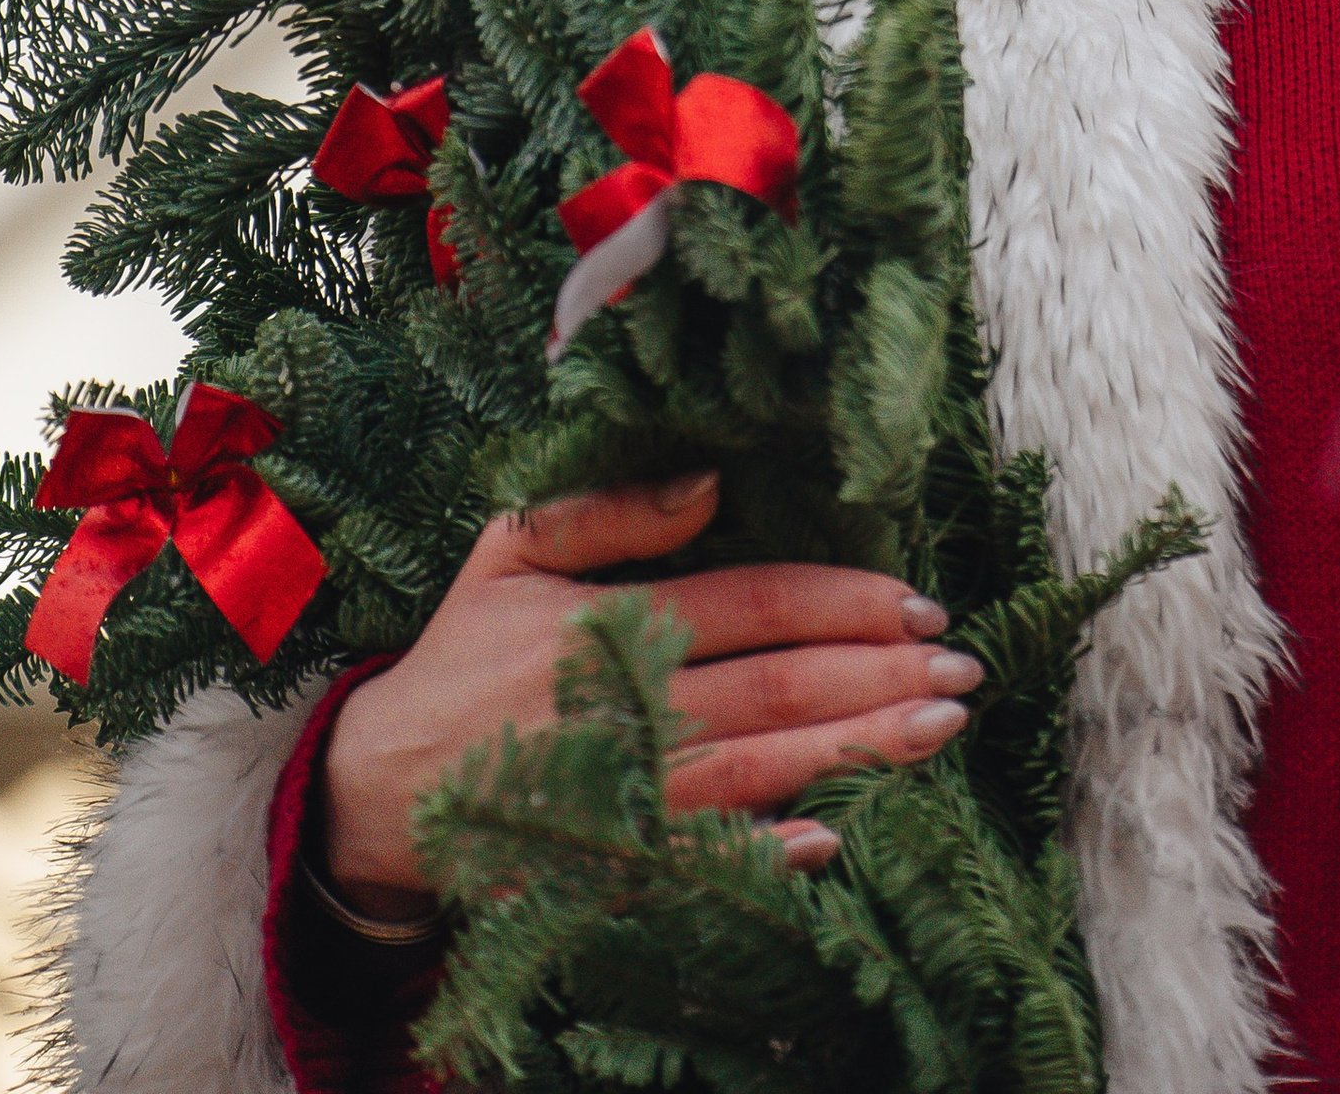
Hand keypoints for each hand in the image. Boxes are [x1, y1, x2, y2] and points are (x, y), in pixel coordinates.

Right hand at [318, 475, 975, 914]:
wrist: (375, 793)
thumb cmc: (459, 657)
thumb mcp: (511, 552)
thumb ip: (611, 512)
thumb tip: (714, 479)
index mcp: (609, 620)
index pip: (755, 602)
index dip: (845, 600)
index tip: (920, 600)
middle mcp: (625, 705)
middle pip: (778, 687)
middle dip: (880, 675)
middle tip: (964, 668)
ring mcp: (621, 792)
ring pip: (762, 769)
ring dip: (858, 751)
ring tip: (940, 731)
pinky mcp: (607, 860)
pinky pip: (702, 860)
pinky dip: (767, 853)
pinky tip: (833, 839)